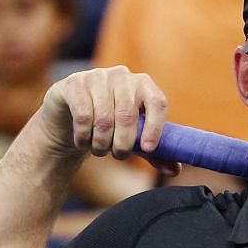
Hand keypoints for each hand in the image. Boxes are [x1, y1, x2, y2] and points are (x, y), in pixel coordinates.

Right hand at [39, 66, 176, 168]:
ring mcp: (98, 76)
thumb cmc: (112, 126)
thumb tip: (175, 171)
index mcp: (144, 85)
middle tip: (119, 156)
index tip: (148, 149)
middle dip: (123, 144)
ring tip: (100, 150)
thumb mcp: (134, 139)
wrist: (72, 115)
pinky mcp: (75, 83)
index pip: (158, 103)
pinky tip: (83, 142)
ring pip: (104, 119)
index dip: (155, 127)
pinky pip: (83, 116)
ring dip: (101, 143)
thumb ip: (155, 153)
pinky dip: (84, 136)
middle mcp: (123, 76)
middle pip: (127, 115)